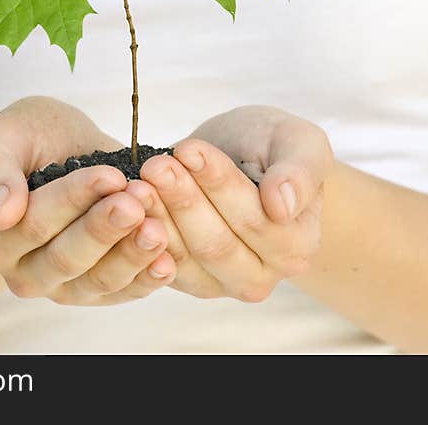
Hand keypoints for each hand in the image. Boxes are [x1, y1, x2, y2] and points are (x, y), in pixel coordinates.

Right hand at [0, 96, 175, 304]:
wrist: (57, 151)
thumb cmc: (26, 139)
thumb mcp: (2, 136)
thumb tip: (1, 213)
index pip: (34, 223)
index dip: (74, 199)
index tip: (111, 175)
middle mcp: (22, 273)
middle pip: (66, 258)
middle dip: (105, 228)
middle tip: (136, 201)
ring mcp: (61, 287)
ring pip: (98, 281)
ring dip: (130, 255)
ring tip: (157, 228)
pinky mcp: (97, 291)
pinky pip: (123, 293)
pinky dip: (146, 279)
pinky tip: (167, 260)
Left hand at [129, 106, 331, 301]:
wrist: (245, 156)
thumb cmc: (275, 147)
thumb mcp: (299, 143)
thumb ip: (299, 173)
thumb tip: (281, 206)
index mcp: (297, 246)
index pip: (253, 219)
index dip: (219, 184)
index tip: (189, 149)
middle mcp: (263, 276)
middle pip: (216, 244)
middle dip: (182, 200)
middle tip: (154, 165)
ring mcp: (223, 284)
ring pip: (186, 256)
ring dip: (158, 218)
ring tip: (137, 181)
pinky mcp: (189, 281)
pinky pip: (161, 265)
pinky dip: (142, 235)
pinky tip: (129, 203)